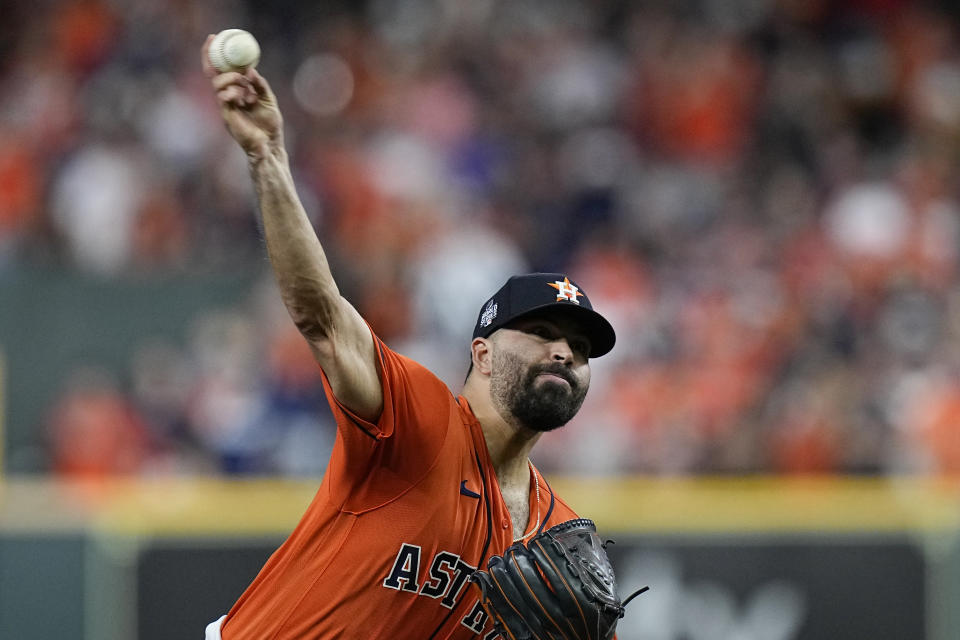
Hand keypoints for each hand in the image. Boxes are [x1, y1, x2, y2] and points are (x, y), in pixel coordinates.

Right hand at [201, 34, 282, 160]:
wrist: (270, 145)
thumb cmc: (270, 125)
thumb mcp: (268, 99)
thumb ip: (260, 85)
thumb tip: (250, 70)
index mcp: (237, 92)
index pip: (221, 71)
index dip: (214, 55)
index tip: (214, 37)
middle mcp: (228, 98)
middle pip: (213, 75)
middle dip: (213, 60)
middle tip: (223, 53)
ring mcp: (226, 107)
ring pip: (218, 85)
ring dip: (232, 80)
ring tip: (245, 85)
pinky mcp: (227, 116)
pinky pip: (224, 98)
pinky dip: (233, 92)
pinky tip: (244, 97)